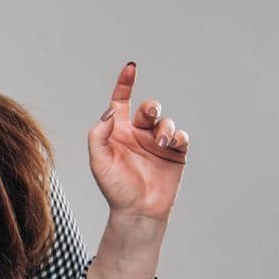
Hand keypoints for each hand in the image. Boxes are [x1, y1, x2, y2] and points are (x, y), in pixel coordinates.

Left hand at [87, 61, 188, 221]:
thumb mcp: (99, 160)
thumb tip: (110, 111)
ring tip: (160, 143)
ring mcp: (157, 144)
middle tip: (149, 114)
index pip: (120, 102)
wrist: (138, 211)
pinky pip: (180, 136)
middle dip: (151, 106)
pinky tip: (172, 143)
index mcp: (117, 132)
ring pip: (165, 121)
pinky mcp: (175, 154)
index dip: (125, 84)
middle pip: (148, 108)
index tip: (131, 68)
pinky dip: (178, 136)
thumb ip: (99, 134)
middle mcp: (138, 134)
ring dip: (164, 128)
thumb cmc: (115, 187)